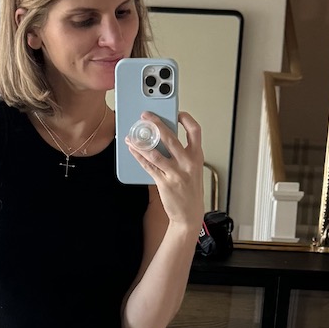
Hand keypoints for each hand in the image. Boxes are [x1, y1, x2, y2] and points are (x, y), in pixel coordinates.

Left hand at [127, 110, 203, 233]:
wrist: (189, 214)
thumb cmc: (190, 191)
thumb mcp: (193, 169)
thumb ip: (183, 154)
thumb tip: (165, 138)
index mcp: (197, 157)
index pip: (195, 131)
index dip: (186, 119)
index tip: (177, 113)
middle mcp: (188, 163)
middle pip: (170, 137)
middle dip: (156, 124)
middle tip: (146, 117)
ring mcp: (176, 173)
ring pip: (155, 153)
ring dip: (141, 143)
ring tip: (132, 136)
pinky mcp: (164, 182)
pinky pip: (148, 166)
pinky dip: (139, 156)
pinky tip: (133, 150)